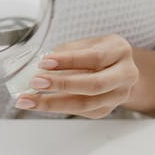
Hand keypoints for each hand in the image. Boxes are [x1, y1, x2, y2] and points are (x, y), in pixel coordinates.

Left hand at [14, 35, 139, 118]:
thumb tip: (41, 65)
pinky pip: (81, 111)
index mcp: (120, 51)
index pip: (94, 57)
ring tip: (29, 100)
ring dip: (54, 103)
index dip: (68, 61)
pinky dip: (58, 107)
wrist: (119, 70)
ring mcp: (118, 95)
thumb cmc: (99, 52)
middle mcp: (125, 75)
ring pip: (86, 104)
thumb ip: (68, 52)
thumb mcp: (87, 43)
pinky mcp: (106, 109)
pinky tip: (40, 103)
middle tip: (35, 83)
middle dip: (61, 84)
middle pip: (94, 84)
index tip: (44, 62)